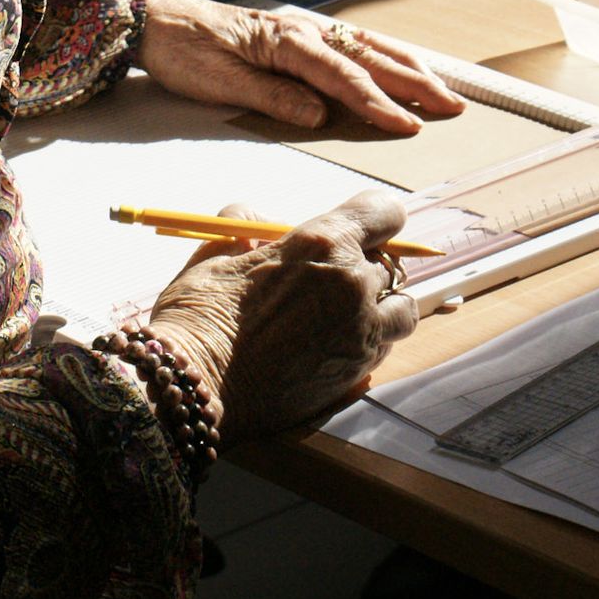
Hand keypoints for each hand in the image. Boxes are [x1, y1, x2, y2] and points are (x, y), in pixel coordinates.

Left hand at [137, 0, 464, 133]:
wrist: (158, 19)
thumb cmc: (185, 50)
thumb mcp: (220, 82)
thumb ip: (273, 98)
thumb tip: (318, 115)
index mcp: (286, 43)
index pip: (344, 79)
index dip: (380, 104)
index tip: (410, 124)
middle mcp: (303, 31)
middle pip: (369, 59)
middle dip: (414, 83)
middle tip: (451, 106)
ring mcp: (303, 30)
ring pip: (367, 47)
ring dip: (407, 67)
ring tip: (441, 87)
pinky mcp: (298, 35)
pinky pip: (351, 44)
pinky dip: (382, 54)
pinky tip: (398, 64)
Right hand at [147, 192, 417, 443]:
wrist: (198, 385)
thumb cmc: (200, 316)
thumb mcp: (215, 253)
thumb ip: (244, 225)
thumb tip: (254, 219)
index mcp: (321, 244)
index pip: (383, 213)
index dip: (374, 218)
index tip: (360, 228)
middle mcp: (352, 283)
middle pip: (389, 261)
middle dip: (364, 264)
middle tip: (329, 278)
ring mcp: (361, 330)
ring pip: (400, 308)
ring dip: (380, 306)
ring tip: (343, 315)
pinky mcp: (357, 370)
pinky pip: (384, 346)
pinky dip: (369, 341)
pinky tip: (332, 345)